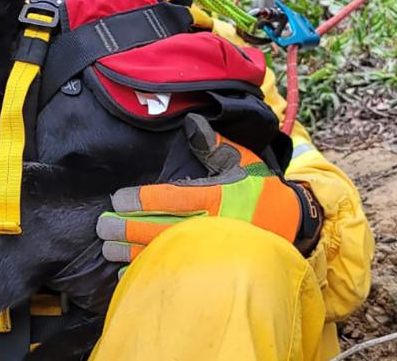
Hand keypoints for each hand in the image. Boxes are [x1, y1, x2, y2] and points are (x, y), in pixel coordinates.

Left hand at [97, 114, 322, 262]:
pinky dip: (150, 274)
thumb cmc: (263, 192)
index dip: (141, 199)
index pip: (171, 198)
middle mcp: (210, 227)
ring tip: (107, 249)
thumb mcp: (244, 162)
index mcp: (217, 197)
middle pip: (160, 229)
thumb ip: (213, 145)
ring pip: (163, 254)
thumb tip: (190, 122)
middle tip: (102, 227)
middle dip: (127, 228)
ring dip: (131, 253)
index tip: (118, 199)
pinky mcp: (211, 269)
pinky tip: (129, 274)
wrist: (294, 228)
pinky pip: (176, 273)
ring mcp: (209, 252)